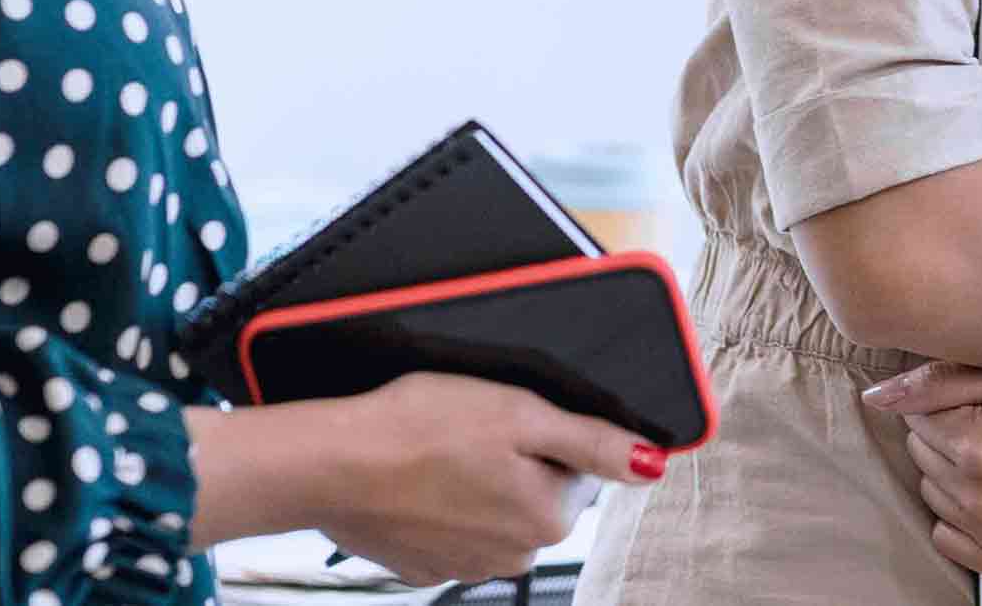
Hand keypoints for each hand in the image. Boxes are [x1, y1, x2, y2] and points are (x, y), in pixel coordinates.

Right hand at [313, 372, 658, 585]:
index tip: (507, 420)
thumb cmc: (420, 428)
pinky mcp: (423, 567)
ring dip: (477, 485)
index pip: (577, 469)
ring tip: (438, 455)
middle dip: (514, 463)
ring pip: (494, 513)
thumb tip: (652, 464)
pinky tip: (416, 483)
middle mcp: (514, 556)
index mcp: (548, 518)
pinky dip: (439, 506)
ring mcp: (465, 567)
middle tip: (470, 433)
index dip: (545, 435)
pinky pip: (450, 530)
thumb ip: (593, 443)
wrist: (330, 463)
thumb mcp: (520, 414)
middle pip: (538, 495)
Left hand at [867, 361, 981, 580]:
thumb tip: (877, 396)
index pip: (916, 417)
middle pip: (922, 456)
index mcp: (980, 446)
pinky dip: (962, 517)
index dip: (949, 399)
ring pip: (934, 496)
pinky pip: (951, 541)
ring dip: (954, 472)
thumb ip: (945, 381)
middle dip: (948, 433)